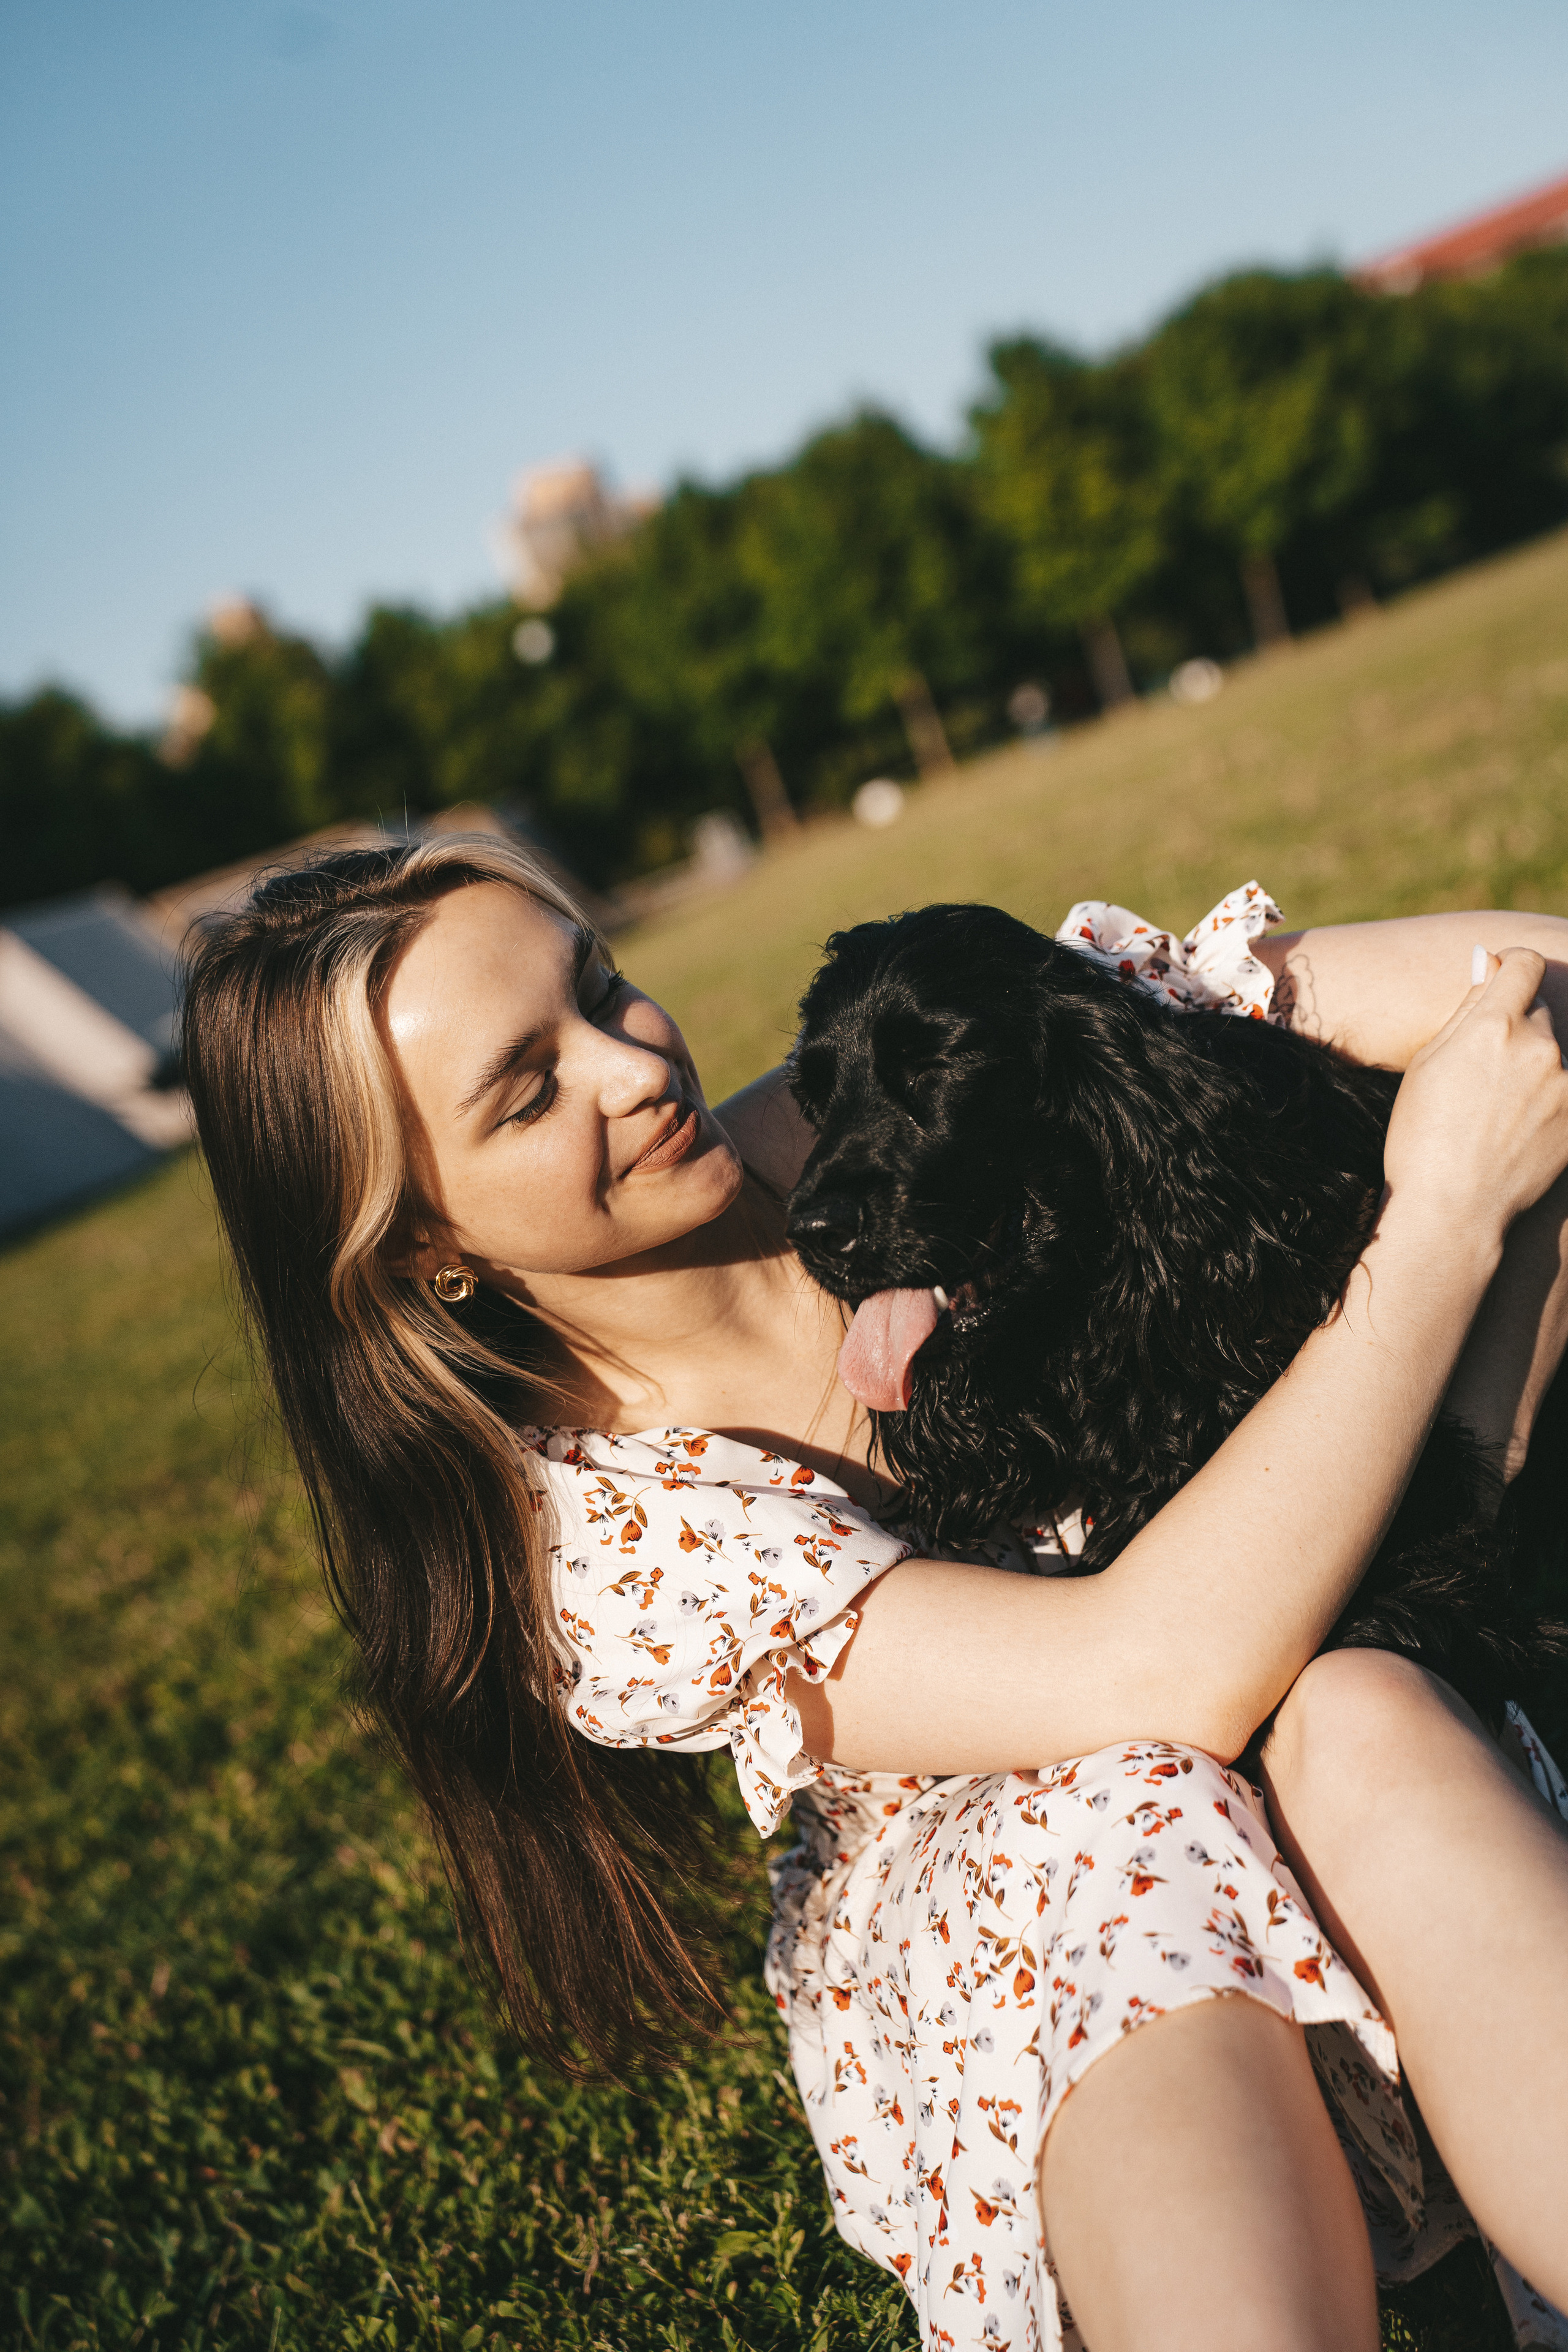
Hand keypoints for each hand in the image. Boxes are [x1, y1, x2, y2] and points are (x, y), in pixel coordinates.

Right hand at [1384, 948, 1567, 1241]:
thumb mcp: (1428, 1064)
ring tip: (1501, 1110)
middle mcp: (1539, 1046)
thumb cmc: (1422, 1136)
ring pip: (1556, 1052)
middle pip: (1540, 1010)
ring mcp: (1566, 1083)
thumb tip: (1490, 960)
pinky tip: (1520, 1127)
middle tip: (1487, 1073)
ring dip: (1536, 1066)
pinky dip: (1551, 1098)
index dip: (1512, 970)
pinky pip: (1566, 1086)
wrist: (1452, 1209)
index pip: (1525, 964)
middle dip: (1518, 1027)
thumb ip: (1466, 1008)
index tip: (1501, 988)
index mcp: (1493, 1025)